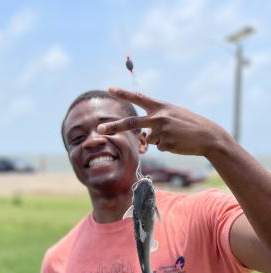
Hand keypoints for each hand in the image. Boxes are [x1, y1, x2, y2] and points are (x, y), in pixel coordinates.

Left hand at [97, 87, 232, 156]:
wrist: (208, 136)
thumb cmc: (190, 125)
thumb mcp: (173, 115)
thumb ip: (156, 120)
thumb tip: (144, 137)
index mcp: (161, 106)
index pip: (138, 97)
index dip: (123, 93)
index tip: (109, 88)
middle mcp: (159, 116)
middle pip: (131, 123)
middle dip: (114, 126)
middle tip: (99, 128)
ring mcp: (161, 130)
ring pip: (148, 140)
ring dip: (159, 141)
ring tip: (175, 136)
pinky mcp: (165, 143)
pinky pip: (158, 148)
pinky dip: (166, 147)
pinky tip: (177, 143)